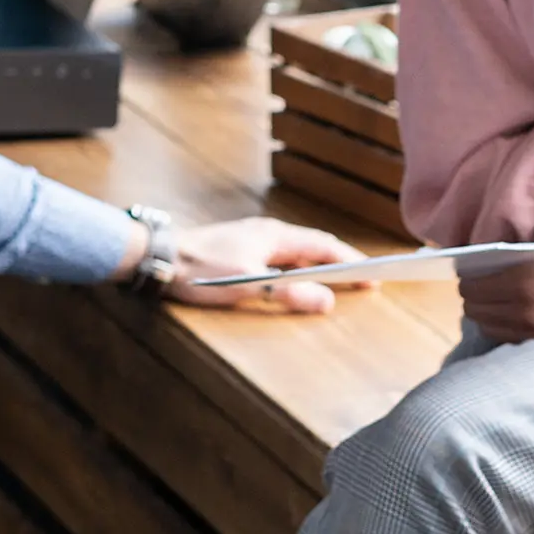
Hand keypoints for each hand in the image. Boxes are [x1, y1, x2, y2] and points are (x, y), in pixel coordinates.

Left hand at [152, 214, 363, 313]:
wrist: (161, 256)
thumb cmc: (201, 269)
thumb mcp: (248, 286)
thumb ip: (287, 294)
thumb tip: (326, 301)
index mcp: (275, 236)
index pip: (324, 247)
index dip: (350, 262)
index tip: (372, 276)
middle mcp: (269, 233)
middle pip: (314, 247)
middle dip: (340, 264)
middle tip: (363, 282)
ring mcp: (255, 240)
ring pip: (298, 253)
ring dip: (319, 267)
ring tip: (338, 283)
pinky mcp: (243, 249)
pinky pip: (282, 259)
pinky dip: (299, 270)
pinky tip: (298, 282)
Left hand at [456, 253, 533, 344]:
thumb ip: (523, 250)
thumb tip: (489, 253)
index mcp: (523, 280)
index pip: (472, 286)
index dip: (465, 280)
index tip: (467, 274)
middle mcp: (522, 308)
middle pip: (473, 308)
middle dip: (471, 297)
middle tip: (475, 287)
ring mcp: (530, 329)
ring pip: (484, 326)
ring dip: (482, 313)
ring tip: (487, 302)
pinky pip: (502, 338)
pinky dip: (497, 327)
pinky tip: (502, 316)